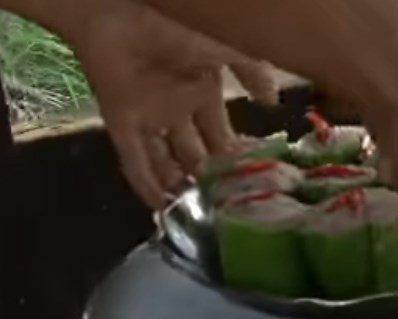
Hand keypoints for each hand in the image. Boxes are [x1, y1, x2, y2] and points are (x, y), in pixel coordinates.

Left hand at [73, 0, 275, 207]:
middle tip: (223, 210)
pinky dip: (144, 184)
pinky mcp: (121, 119)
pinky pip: (133, 159)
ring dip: (178, 187)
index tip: (247, 187)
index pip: (222, 136)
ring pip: (166, 160)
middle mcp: (179, 107)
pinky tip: (160, 208)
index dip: (233, 160)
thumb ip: (253, 72)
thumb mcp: (230, 45)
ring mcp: (149, 115)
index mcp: (205, 90)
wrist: (124, 4)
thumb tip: (272, 101)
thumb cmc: (183, 21)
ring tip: (195, 216)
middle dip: (208, 180)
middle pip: (195, 154)